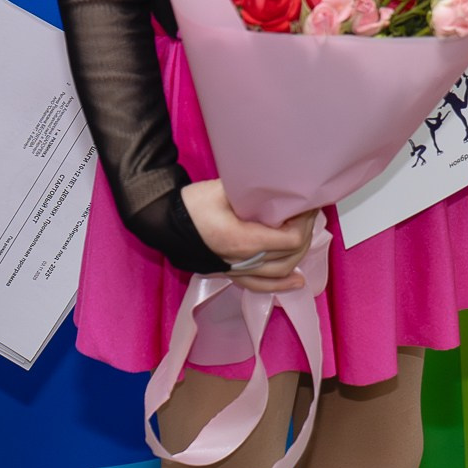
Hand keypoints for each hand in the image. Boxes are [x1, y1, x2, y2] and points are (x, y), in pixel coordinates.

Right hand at [180, 180, 314, 292]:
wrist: (160, 222)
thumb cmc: (190, 205)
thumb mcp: (224, 189)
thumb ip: (254, 189)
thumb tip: (282, 182)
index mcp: (242, 240)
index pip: (290, 240)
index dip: (304, 223)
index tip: (306, 205)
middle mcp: (241, 261)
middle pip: (289, 256)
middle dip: (304, 233)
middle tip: (307, 213)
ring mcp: (235, 270)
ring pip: (278, 272)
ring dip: (298, 255)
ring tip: (307, 235)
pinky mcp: (229, 272)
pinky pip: (259, 285)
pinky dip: (280, 285)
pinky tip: (296, 282)